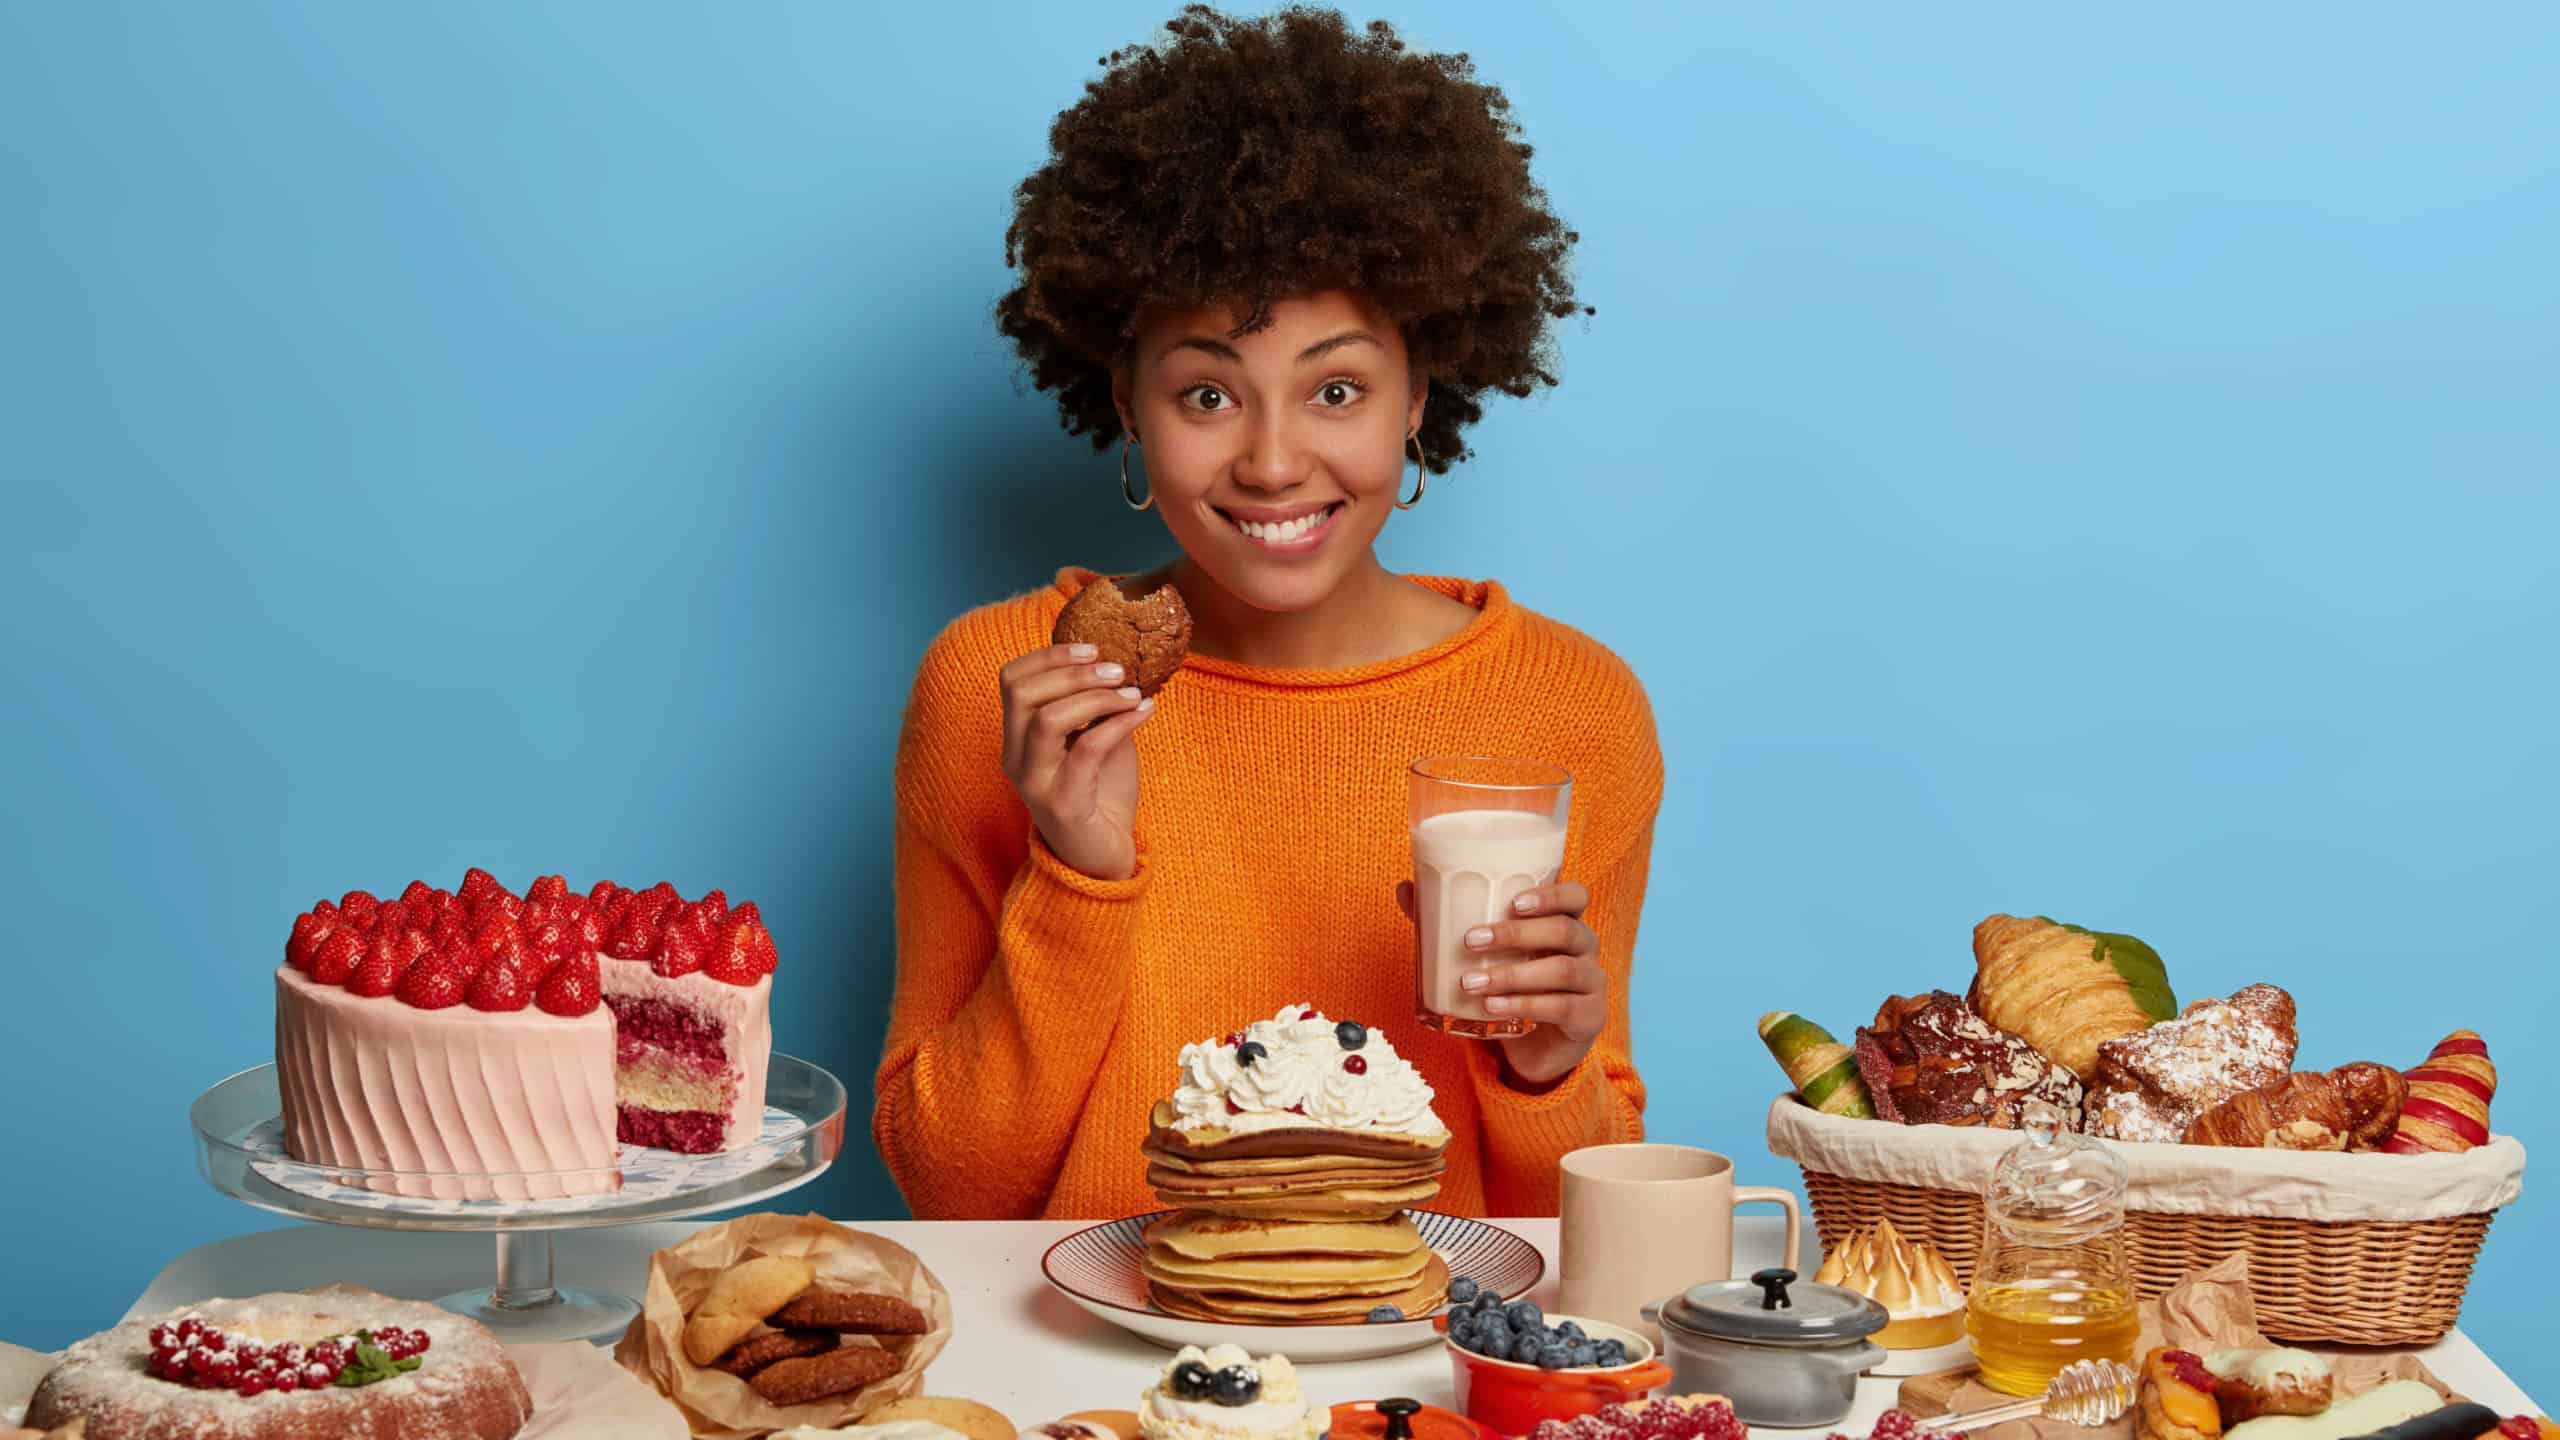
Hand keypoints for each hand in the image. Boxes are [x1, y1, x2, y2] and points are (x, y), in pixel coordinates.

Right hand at [1000, 642, 1152, 880]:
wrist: (1105, 856)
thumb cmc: (1101, 793)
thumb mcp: (1098, 738)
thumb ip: (1098, 705)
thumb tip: (1119, 662)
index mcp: (1017, 738)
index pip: (1012, 680)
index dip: (1048, 656)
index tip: (1091, 648)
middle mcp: (1016, 758)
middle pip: (1023, 693)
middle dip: (1071, 671)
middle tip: (1117, 668)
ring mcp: (1035, 783)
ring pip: (1048, 719)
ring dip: (1095, 696)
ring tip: (1132, 691)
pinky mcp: (1062, 804)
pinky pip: (1087, 749)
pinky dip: (1119, 722)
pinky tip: (1145, 711)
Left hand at [1396, 880, 1606, 1087]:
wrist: (1538, 1049)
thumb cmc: (1514, 987)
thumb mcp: (1487, 954)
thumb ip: (1451, 921)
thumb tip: (1405, 888)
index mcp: (1565, 923)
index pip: (1575, 896)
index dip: (1552, 894)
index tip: (1515, 901)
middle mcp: (1586, 949)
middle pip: (1565, 931)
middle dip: (1516, 934)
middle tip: (1471, 941)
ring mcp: (1592, 984)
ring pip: (1561, 970)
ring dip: (1512, 975)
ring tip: (1470, 982)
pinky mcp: (1589, 1017)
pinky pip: (1561, 1008)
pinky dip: (1523, 1006)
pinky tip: (1493, 1007)